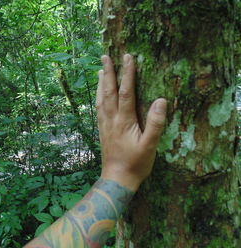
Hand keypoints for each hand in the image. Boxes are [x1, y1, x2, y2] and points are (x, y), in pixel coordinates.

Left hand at [97, 54, 166, 191]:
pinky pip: (98, 109)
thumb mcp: (150, 145)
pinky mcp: (102, 130)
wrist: (117, 178)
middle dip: (108, 72)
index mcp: (124, 120)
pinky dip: (98, 97)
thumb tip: (161, 100)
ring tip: (101, 70)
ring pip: (101, 99)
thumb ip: (155, 123)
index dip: (128, 73)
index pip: (126, 92)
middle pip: (109, 91)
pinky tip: (99, 94)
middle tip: (105, 56)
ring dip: (101, 83)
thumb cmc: (136, 163)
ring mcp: (105, 124)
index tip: (128, 57)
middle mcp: (112, 119)